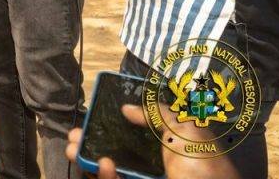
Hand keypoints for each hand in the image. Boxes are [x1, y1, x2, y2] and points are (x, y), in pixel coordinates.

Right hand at [65, 105, 242, 178]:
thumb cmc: (204, 167)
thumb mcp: (186, 130)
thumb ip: (156, 113)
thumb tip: (126, 107)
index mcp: (167, 145)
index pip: (134, 130)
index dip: (112, 121)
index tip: (94, 114)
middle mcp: (154, 164)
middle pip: (115, 150)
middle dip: (91, 139)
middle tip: (75, 133)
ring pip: (109, 170)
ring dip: (87, 157)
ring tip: (74, 146)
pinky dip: (104, 176)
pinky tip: (103, 164)